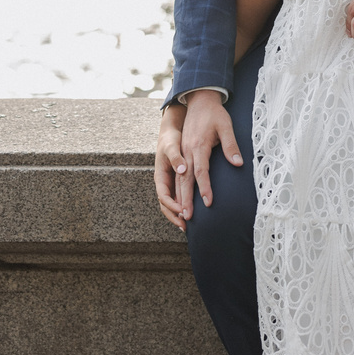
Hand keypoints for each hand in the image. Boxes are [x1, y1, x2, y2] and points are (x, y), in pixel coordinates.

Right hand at [154, 103, 186, 230]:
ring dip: (178, 213)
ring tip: (189, 225)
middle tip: (186, 227)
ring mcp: (169, 180)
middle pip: (165, 203)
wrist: (172, 127)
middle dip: (174, 216)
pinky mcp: (177, 179)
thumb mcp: (172, 143)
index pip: (163, 195)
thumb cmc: (172, 135)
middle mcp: (163, 179)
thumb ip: (176, 157)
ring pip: (172, 202)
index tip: (182, 212)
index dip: (172, 206)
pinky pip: (178, 196)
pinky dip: (183, 205)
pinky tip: (193, 212)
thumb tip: (182, 170)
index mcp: (160, 172)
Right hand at [178, 89, 243, 218]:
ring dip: (180, 197)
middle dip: (186, 199)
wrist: (199, 99)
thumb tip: (238, 163)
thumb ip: (230, 145)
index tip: (208, 202)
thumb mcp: (225, 125)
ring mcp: (183, 151)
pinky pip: (177, 173)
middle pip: (185, 178)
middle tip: (188, 218)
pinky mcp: (182, 151)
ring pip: (178, 178)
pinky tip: (180, 200)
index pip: (201, 171)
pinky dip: (178, 188)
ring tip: (183, 216)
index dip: (204, 187)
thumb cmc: (214, 113)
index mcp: (198, 145)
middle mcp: (187, 150)